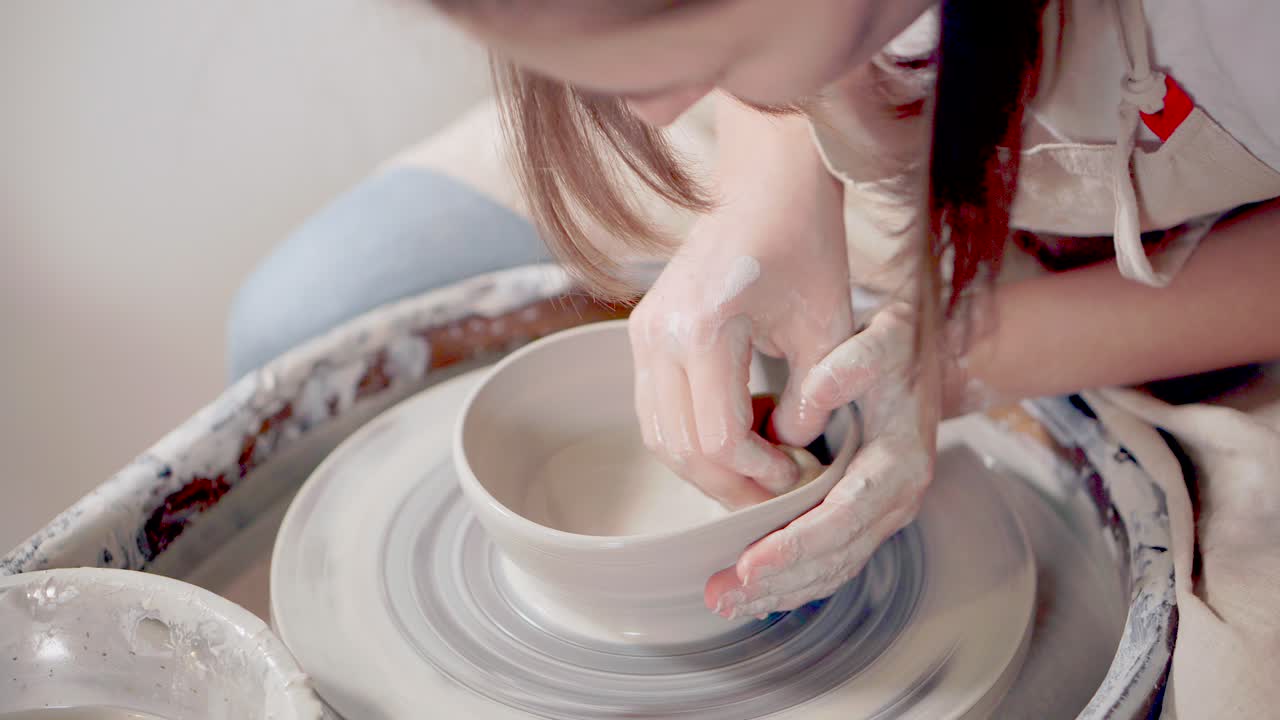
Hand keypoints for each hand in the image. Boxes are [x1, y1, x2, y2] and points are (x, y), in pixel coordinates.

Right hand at [629, 153, 853, 507]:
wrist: (767, 183)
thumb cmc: (806, 245)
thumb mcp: (827, 328)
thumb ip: (813, 400)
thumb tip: (790, 449)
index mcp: (704, 329)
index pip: (719, 439)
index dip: (761, 474)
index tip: (799, 473)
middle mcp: (659, 334)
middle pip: (681, 449)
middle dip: (731, 485)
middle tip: (777, 493)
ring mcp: (641, 333)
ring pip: (659, 436)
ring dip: (707, 467)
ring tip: (758, 467)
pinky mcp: (641, 333)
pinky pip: (655, 410)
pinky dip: (690, 437)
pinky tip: (737, 431)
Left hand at [705, 302, 942, 616]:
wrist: (917, 343)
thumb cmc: (892, 342)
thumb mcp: (878, 340)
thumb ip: (847, 368)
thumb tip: (806, 406)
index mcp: (899, 463)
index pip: (843, 518)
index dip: (796, 545)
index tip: (750, 564)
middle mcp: (895, 497)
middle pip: (835, 556)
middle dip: (778, 582)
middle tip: (722, 594)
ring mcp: (880, 510)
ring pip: (832, 566)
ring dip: (779, 590)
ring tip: (725, 601)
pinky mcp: (862, 511)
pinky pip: (830, 556)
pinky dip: (792, 577)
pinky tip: (752, 590)